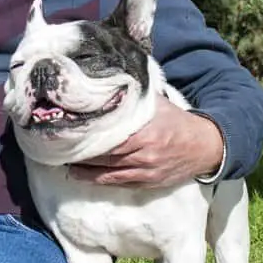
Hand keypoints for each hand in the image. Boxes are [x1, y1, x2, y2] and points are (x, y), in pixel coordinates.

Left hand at [67, 95, 223, 187]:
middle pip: (103, 155)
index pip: (108, 134)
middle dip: (79, 151)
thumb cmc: (175, 120)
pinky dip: (97, 179)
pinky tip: (80, 174)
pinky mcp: (147, 183)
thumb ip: (132, 94)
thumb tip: (107, 79)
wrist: (205, 146)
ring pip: (106, 172)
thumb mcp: (155, 101)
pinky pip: (117, 183)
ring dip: (83, 169)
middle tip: (57, 146)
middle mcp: (143, 153)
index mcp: (144, 131)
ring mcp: (145, 170)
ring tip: (62, 161)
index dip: (86, 134)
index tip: (66, 129)